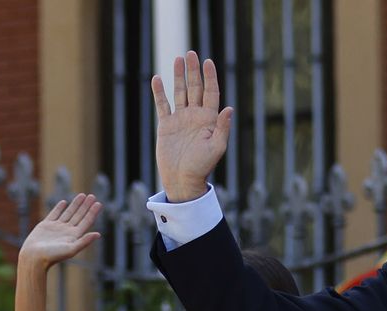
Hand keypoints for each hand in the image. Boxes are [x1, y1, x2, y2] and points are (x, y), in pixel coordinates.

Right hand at [19, 194, 102, 270]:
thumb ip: (84, 241)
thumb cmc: (53, 255)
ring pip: (68, 213)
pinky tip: (64, 202)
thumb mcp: (71, 249)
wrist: (34, 257)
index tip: (98, 203)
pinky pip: (54, 214)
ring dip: (75, 204)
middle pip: (79, 216)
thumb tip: (98, 234)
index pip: (86, 222)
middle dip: (86, 206)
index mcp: (74, 236)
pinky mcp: (46, 225)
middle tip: (92, 196)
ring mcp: (57, 227)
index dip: (92, 212)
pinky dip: (59, 208)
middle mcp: (67, 231)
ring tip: (82, 195)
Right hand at [151, 51, 232, 201]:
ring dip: (178, 76)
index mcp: (209, 119)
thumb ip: (222, 128)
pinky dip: (159, 93)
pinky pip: (162, 105)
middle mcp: (195, 116)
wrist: (182, 180)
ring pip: (179, 92)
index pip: (211, 92)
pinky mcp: (166, 126)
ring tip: (178, 59)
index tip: (208, 62)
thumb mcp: (217, 148)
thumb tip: (229, 108)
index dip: (210, 77)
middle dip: (193, 71)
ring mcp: (180, 119)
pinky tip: (157, 79)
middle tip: (191, 53)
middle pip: (195, 88)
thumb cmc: (202, 167)